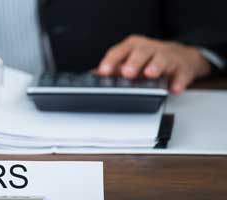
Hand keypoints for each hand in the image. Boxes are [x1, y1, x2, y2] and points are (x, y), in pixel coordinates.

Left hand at [96, 35, 211, 94]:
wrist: (182, 57)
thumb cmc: (150, 59)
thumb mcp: (130, 60)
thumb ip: (114, 67)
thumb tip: (94, 75)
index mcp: (134, 47)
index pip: (120, 51)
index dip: (111, 61)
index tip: (103, 71)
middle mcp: (150, 49)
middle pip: (141, 52)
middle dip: (134, 62)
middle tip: (127, 72)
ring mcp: (168, 57)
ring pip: (162, 59)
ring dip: (155, 66)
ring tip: (150, 74)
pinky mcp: (183, 68)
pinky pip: (181, 74)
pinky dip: (178, 82)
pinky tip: (174, 88)